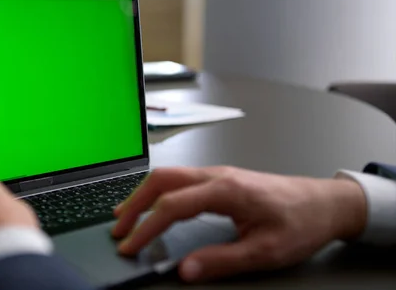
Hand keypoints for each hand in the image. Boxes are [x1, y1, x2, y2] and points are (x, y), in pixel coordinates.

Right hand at [112, 166, 365, 281]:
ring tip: (125, 216)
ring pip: (168, 176)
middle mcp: (216, 176)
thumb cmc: (300, 222)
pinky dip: (158, 192)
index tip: (130, 246)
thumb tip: (185, 269)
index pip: (172, 206)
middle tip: (118, 229)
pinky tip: (154, 206)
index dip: (146, 228)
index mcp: (225, 190)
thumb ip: (222, 260)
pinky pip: (179, 179)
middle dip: (134, 204)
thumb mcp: (264, 251)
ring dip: (143, 195)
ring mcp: (217, 174)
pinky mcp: (220, 180)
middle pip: (161, 180)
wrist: (325, 203)